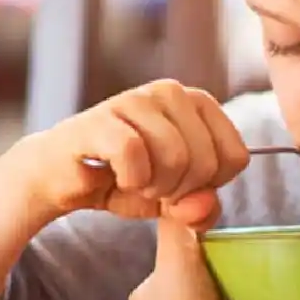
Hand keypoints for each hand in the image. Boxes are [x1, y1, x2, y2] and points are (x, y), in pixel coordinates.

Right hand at [18, 79, 249, 225]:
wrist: (63, 176)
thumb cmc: (123, 181)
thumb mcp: (174, 202)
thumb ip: (201, 208)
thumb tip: (205, 204)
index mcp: (197, 104)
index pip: (235, 156)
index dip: (208, 187)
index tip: (179, 186)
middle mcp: (170, 92)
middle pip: (206, 161)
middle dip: (178, 190)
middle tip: (149, 187)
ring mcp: (135, 100)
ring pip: (175, 157)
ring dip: (153, 187)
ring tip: (132, 182)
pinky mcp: (101, 118)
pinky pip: (134, 154)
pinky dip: (129, 179)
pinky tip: (114, 176)